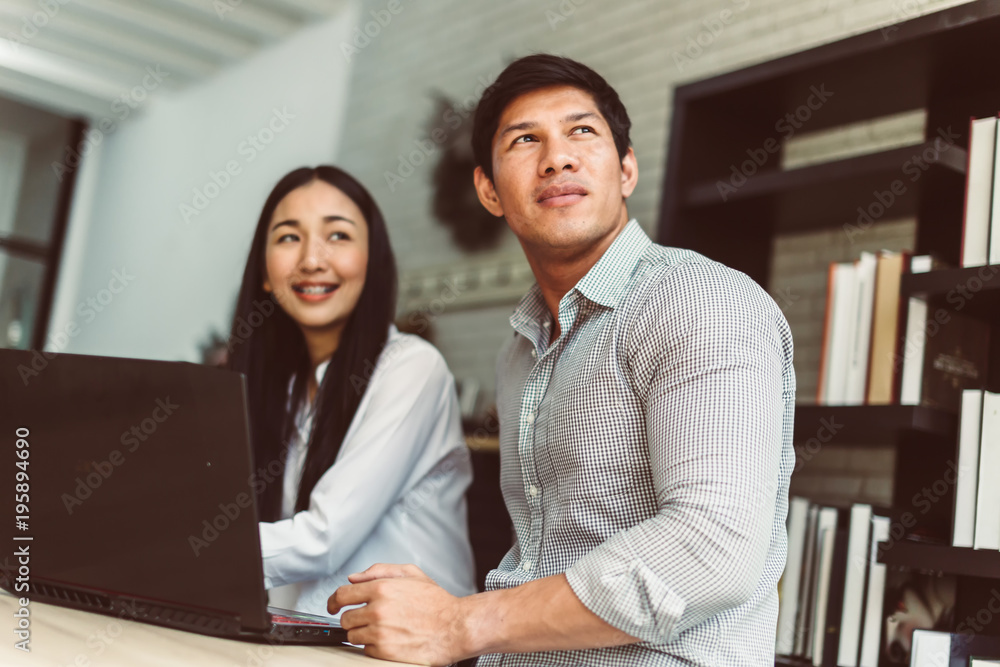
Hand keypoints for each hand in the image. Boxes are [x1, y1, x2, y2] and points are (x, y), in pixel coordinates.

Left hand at [328, 563, 468, 665]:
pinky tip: (390, 640)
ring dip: (362, 633)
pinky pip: (365, 650)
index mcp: (381, 588)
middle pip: (345, 618)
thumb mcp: (411, 574)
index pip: (342, 594)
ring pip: (353, 636)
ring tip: (382, 629)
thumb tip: (354, 578)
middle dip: (354, 618)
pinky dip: (373, 647)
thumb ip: (379, 571)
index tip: (332, 605)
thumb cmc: (436, 602)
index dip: (333, 601)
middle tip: (368, 618)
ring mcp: (380, 632)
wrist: (455, 627)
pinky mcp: (385, 652)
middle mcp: (378, 610)